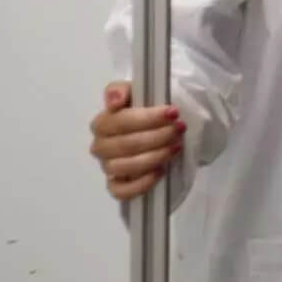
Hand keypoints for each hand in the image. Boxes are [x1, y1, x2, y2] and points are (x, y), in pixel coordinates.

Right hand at [89, 81, 183, 201]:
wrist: (160, 129)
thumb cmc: (147, 110)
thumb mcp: (138, 92)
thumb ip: (121, 90)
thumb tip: (114, 101)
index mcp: (103, 123)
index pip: (119, 122)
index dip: (147, 118)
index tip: (173, 112)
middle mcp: (102, 147)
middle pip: (125, 145)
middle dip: (156, 137)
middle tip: (179, 129)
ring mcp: (109, 168)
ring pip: (125, 167)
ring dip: (154, 157)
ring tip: (176, 147)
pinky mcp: (118, 186)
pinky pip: (121, 192)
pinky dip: (140, 184)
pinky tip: (160, 172)